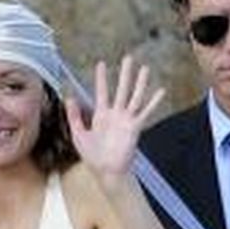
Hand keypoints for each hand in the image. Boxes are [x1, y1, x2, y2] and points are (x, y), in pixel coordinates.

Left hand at [65, 55, 163, 182]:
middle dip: (124, 73)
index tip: (101, 63)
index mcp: (101, 115)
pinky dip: (154, 102)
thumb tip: (69, 98)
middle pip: (121, 89)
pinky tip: (161, 90)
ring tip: (145, 68)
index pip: (101, 91)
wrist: (106, 170)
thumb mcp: (78, 134)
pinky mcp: (135, 127)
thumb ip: (74, 116)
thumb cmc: (92, 155)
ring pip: (134, 96)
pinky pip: (145, 112)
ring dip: (140, 83)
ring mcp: (126, 120)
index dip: (101, 78)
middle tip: (128, 57)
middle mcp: (115, 114)